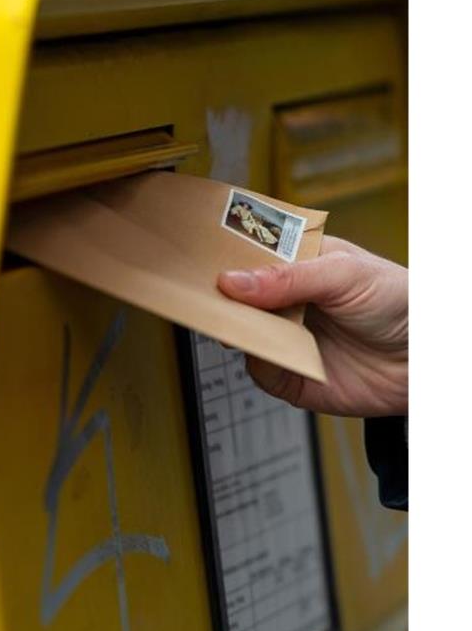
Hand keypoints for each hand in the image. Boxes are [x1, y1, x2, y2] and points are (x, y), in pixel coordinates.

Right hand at [217, 236, 407, 416]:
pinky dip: (261, 363)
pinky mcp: (291, 375)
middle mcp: (288, 301)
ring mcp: (287, 337)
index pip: (249, 255)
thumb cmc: (403, 302)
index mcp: (298, 264)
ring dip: (234, 330)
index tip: (199, 258)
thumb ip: (288, 277)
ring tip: (233, 323)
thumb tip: (233, 280)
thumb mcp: (345, 273)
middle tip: (203, 294)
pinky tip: (272, 352)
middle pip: (236, 297)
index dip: (223, 256)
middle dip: (218, 296)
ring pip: (241, 333)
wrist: (432, 360)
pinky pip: (260, 370)